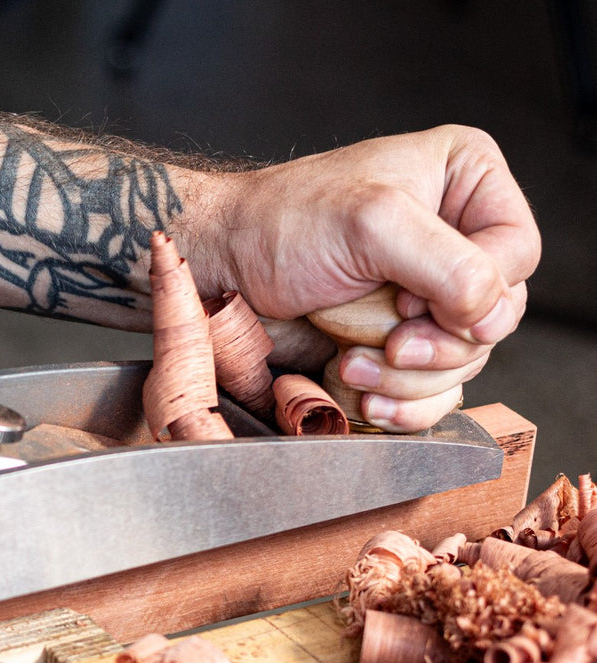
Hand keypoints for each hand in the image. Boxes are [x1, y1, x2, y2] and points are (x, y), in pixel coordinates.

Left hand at [197, 125, 539, 431]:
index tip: (408, 299)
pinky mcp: (397, 341)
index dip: (475, 291)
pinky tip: (363, 394)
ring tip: (351, 362)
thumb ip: (450, 266)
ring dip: (410, 379)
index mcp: (464, 181)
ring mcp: (426, 295)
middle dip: (439, 345)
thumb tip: (492, 316)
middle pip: (497, 317)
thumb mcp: (371, 225)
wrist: (220, 269)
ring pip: (466, 361)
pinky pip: (433, 391)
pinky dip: (403, 404)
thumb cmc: (278, 225)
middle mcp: (455, 236)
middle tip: (387, 343)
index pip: (518, 253)